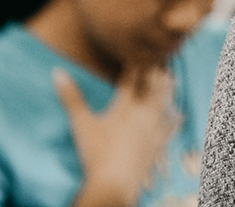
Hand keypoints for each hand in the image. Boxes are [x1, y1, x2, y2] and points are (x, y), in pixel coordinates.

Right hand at [54, 66, 179, 206]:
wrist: (115, 184)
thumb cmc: (96, 153)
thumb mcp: (81, 124)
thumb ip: (71, 97)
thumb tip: (57, 71)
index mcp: (126, 105)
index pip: (133, 76)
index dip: (135, 62)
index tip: (136, 51)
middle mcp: (145, 112)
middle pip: (157, 85)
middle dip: (156, 71)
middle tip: (157, 60)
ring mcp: (155, 128)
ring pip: (168, 101)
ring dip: (168, 89)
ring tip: (168, 79)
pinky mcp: (160, 143)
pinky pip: (172, 126)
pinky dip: (174, 116)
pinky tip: (177, 113)